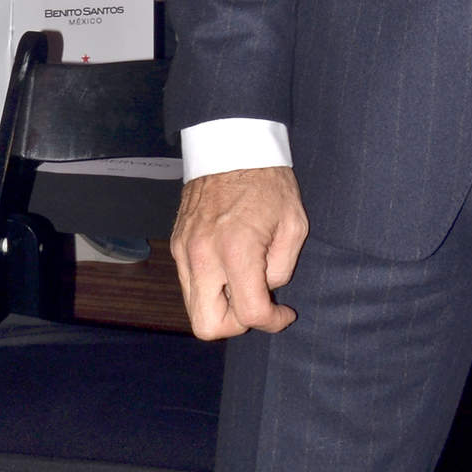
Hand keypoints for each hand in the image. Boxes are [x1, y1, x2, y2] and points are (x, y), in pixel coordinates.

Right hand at [170, 165, 308, 340]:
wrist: (231, 146)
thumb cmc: (269, 181)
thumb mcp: (294, 224)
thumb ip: (282, 268)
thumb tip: (266, 289)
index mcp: (236, 250)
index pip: (249, 313)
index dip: (272, 323)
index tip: (284, 313)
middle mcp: (202, 256)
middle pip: (207, 326)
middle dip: (236, 324)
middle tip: (257, 303)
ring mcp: (184, 251)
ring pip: (194, 308)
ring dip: (220, 307)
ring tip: (244, 283)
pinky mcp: (177, 244)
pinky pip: (189, 284)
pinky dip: (209, 288)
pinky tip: (229, 268)